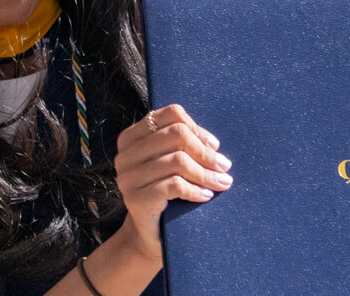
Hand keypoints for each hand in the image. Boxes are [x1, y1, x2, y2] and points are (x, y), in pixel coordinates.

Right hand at [113, 104, 232, 259]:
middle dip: (205, 152)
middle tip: (223, 166)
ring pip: (178, 161)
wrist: (150, 234)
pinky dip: (196, 189)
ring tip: (222, 183)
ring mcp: (128, 178)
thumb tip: (214, 145)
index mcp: (132, 137)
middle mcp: (126, 155)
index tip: (214, 146)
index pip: (171, 115)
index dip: (197, 128)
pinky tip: (205, 195)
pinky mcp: (136, 199)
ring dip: (206, 173)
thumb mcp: (171, 163)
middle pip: (177, 135)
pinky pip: (175, 185)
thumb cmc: (166, 193)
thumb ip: (183, 146)